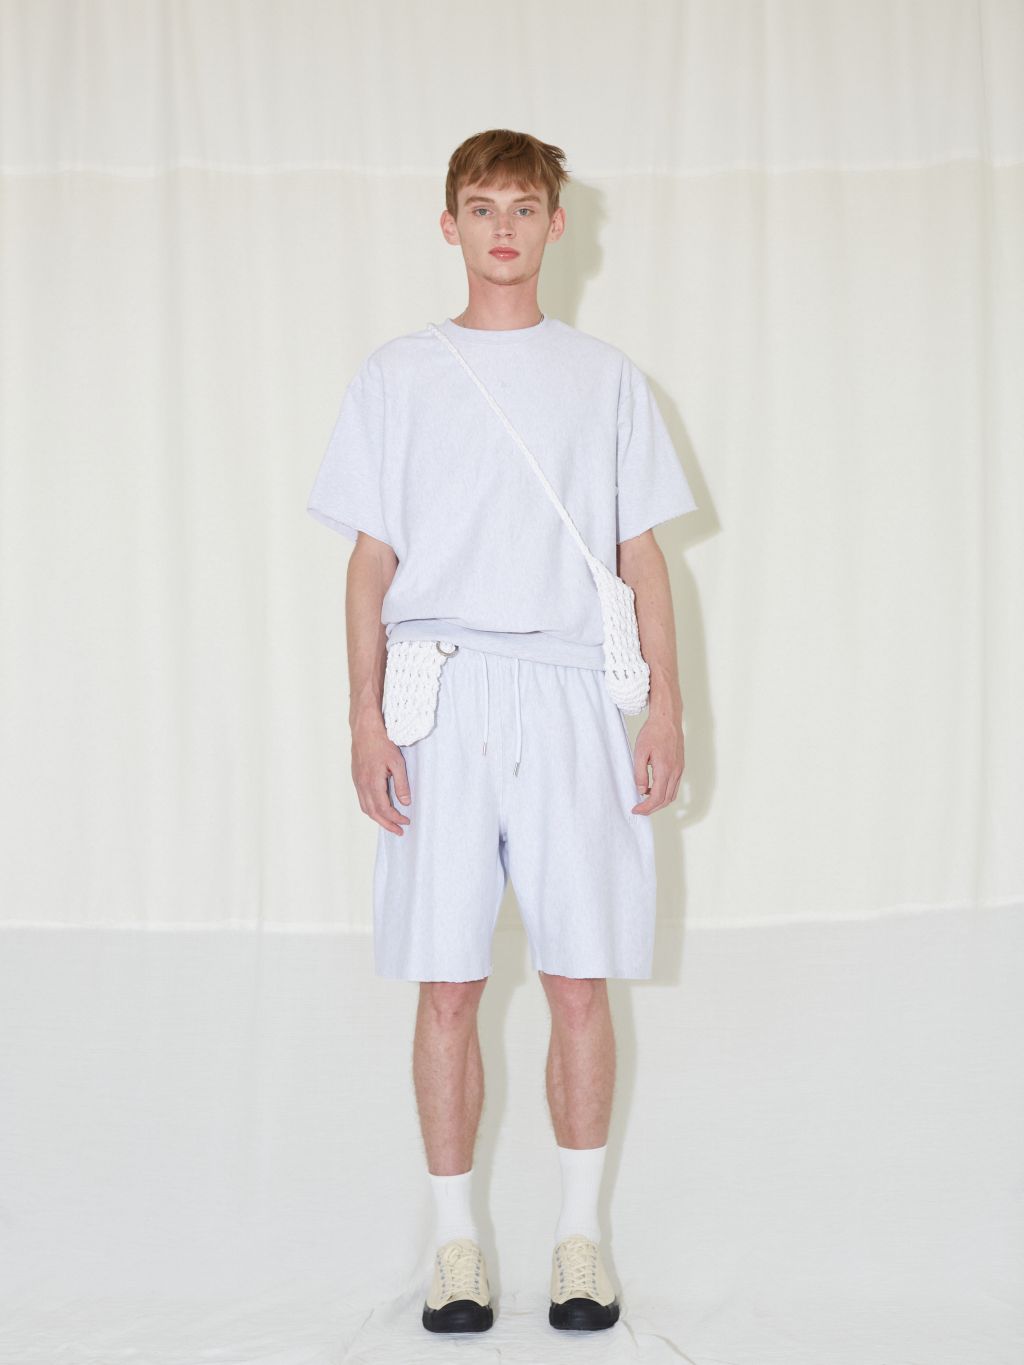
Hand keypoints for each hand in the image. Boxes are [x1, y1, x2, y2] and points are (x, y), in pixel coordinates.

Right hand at [352, 717, 410, 833]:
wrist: (365, 729)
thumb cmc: (382, 742)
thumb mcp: (397, 763)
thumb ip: (402, 784)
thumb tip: (405, 802)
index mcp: (372, 782)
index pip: (384, 809)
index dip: (395, 818)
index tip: (406, 822)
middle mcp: (362, 784)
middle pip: (373, 813)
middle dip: (386, 824)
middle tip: (399, 831)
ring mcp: (357, 781)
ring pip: (365, 807)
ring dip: (378, 818)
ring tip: (390, 823)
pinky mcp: (356, 777)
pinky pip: (362, 799)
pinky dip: (371, 808)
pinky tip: (379, 808)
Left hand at [630, 714, 684, 814]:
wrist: (667, 719)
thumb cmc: (653, 733)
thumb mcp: (640, 753)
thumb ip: (640, 774)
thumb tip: (641, 790)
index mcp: (665, 769)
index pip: (657, 798)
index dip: (646, 808)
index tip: (635, 810)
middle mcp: (675, 772)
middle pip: (666, 800)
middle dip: (652, 808)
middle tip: (639, 809)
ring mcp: (679, 769)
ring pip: (671, 795)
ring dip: (659, 802)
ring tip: (644, 801)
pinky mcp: (680, 766)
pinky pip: (674, 786)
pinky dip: (664, 793)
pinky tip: (653, 789)